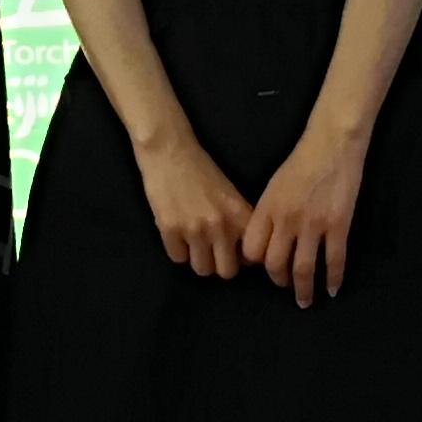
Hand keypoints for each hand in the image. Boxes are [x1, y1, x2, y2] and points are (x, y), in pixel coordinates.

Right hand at [133, 130, 250, 281]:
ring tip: (194, 243)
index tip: (236, 251)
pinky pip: (177, 259)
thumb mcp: (230, 193)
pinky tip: (177, 233)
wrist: (169, 150)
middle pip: (227, 271)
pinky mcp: (169, 230)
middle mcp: (220, 225)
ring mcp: (194, 229)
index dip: (243, 257)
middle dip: (220, 263)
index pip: (251, 257)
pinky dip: (178, 250)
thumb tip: (244, 253)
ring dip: (199, 259)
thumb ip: (238, 222)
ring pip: (202, 269)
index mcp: (239, 214)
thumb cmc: (201, 169)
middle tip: (213, 251)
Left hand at [243, 119, 367, 308]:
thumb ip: (268, 215)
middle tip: (285, 286)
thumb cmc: (301, 161)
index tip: (264, 267)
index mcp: (267, 209)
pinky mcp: (338, 225)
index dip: (256, 264)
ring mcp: (314, 224)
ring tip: (305, 300)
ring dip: (304, 290)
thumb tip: (267, 242)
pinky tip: (332, 289)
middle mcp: (286, 220)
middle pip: (275, 264)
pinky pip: (334, 260)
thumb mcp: (274, 186)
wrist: (332, 143)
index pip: (253, 250)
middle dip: (279, 281)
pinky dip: (333, 279)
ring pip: (304, 268)